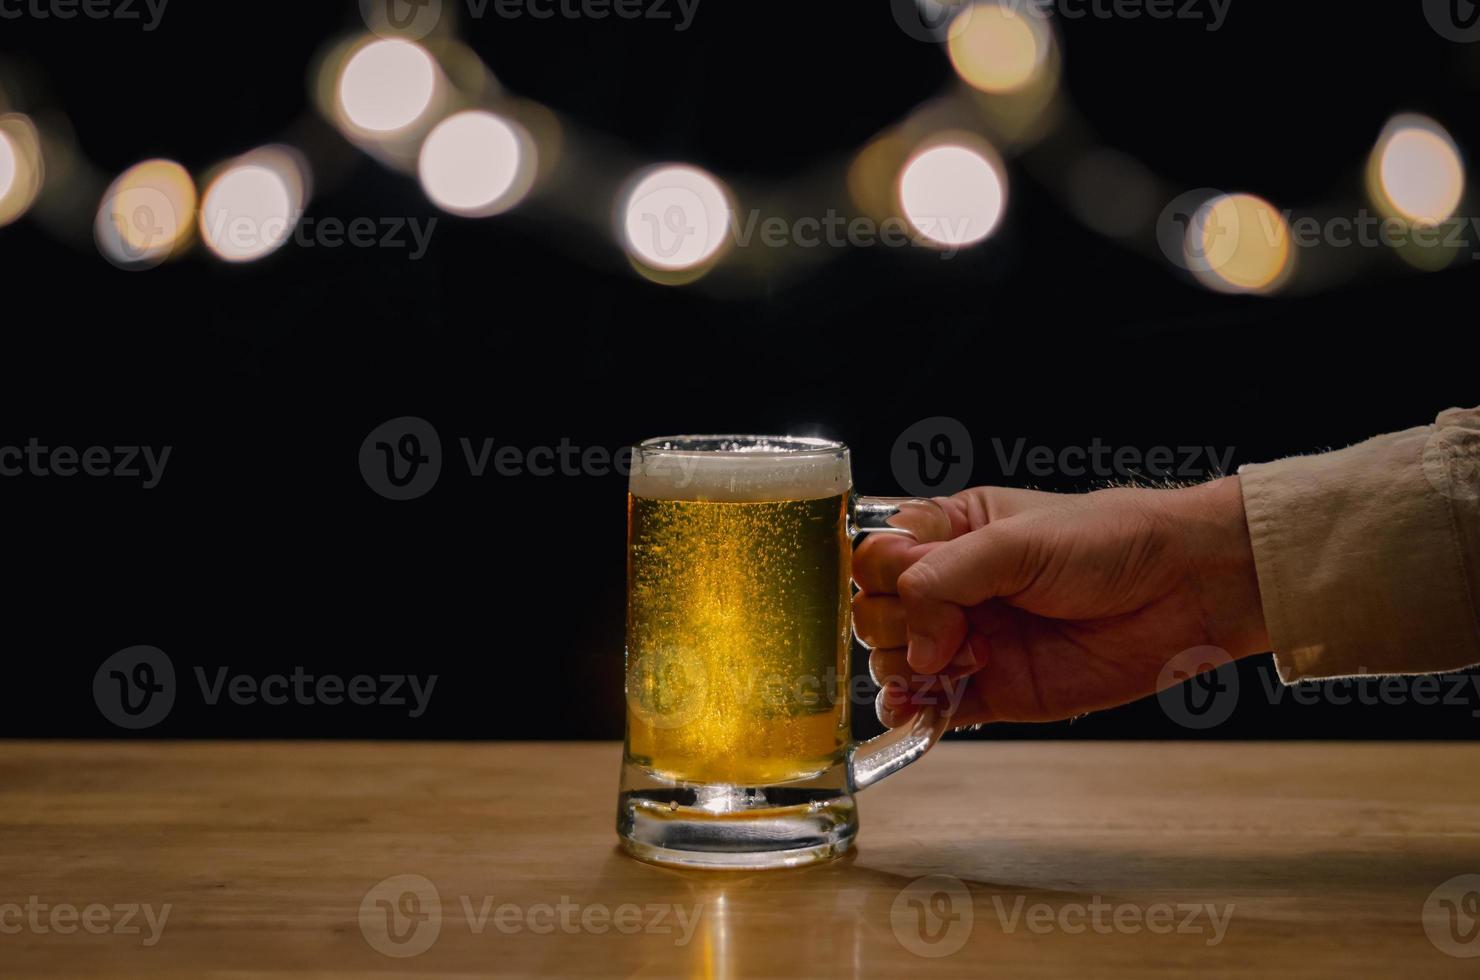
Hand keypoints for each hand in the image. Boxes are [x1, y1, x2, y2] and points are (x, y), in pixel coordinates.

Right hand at [851, 477, 1267, 727]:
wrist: (1184, 591)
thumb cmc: (1108, 543)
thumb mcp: (1016, 541)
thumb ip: (944, 579)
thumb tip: (915, 650)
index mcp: (951, 534)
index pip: (876, 557)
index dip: (884, 576)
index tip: (915, 585)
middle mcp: (952, 588)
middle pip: (874, 613)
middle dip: (902, 626)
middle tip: (958, 628)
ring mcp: (968, 642)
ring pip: (894, 663)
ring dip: (911, 670)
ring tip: (967, 660)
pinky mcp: (993, 691)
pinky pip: (931, 710)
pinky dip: (914, 715)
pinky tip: (916, 710)